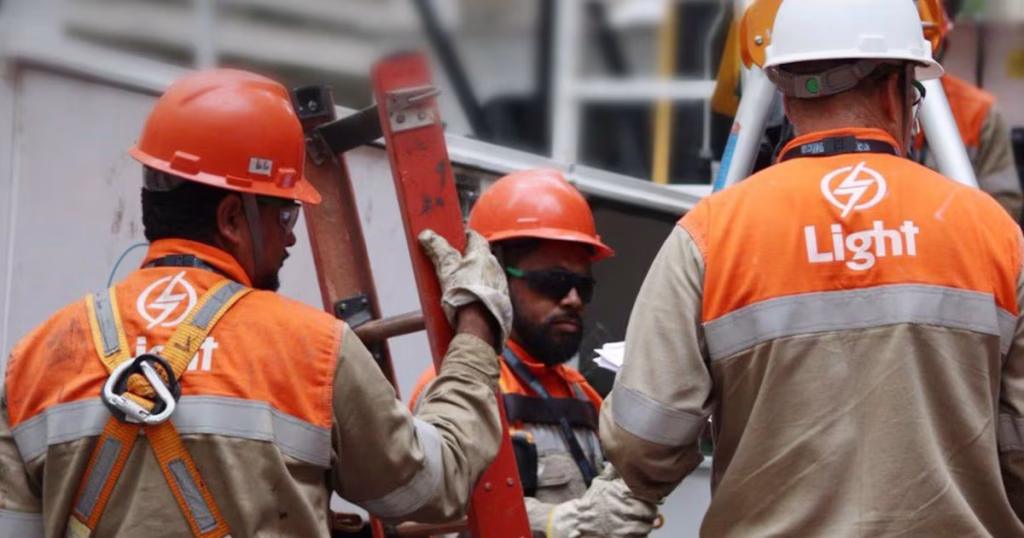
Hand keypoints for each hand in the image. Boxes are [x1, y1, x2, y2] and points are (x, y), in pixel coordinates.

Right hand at [418, 229, 512, 345]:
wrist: (481, 325)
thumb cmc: (464, 294)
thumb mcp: (446, 269)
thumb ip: (437, 249)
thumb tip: (426, 234)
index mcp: (483, 255)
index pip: (475, 237)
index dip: (463, 236)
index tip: (453, 238)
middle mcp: (495, 267)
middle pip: (480, 255)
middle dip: (466, 257)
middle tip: (451, 262)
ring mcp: (499, 284)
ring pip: (485, 273)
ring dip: (473, 275)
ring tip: (457, 284)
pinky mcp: (500, 300)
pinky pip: (488, 290)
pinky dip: (478, 290)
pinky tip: (468, 298)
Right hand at [546, 465, 659, 537]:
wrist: (580, 519)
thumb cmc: (592, 500)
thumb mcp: (600, 482)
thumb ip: (612, 472)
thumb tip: (619, 460)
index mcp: (622, 493)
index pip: (647, 495)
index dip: (652, 497)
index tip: (653, 498)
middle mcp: (625, 508)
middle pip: (650, 511)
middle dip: (650, 512)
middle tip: (647, 511)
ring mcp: (624, 525)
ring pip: (646, 526)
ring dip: (646, 524)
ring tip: (642, 521)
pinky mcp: (621, 537)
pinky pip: (639, 537)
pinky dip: (640, 534)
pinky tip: (635, 529)